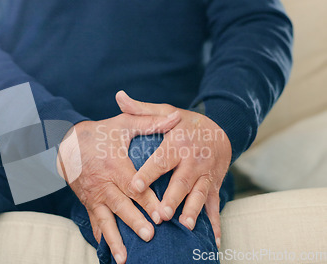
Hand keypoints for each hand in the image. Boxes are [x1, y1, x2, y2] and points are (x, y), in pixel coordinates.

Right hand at [57, 109, 180, 263]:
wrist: (67, 142)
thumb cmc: (100, 133)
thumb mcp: (123, 124)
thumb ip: (150, 122)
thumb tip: (176, 117)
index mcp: (114, 166)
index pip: (134, 186)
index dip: (148, 200)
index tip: (162, 214)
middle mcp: (103, 184)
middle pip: (121, 205)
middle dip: (135, 221)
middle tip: (149, 235)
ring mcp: (94, 196)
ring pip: (105, 219)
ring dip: (115, 238)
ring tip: (124, 257)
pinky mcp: (88, 203)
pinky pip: (95, 222)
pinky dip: (102, 238)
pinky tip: (108, 253)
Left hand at [116, 91, 230, 247]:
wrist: (222, 129)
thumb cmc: (186, 123)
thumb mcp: (167, 112)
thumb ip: (142, 110)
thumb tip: (118, 96)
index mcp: (178, 143)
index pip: (160, 159)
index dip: (147, 173)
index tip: (134, 186)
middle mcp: (193, 160)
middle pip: (181, 181)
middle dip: (172, 198)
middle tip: (162, 214)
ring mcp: (206, 174)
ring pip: (198, 194)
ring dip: (192, 211)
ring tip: (184, 225)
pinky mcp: (214, 185)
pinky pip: (213, 205)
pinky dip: (214, 222)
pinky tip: (212, 239)